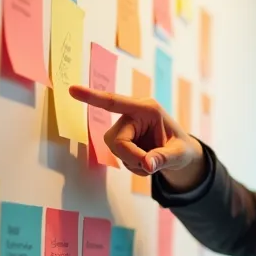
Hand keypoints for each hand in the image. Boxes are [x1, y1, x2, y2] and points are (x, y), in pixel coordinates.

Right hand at [68, 85, 204, 186]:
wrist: (181, 154)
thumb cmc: (182, 149)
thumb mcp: (180, 155)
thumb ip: (164, 159)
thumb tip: (147, 165)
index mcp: (147, 109)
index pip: (116, 102)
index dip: (93, 97)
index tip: (72, 90)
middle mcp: (133, 115)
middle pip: (116, 139)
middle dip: (130, 156)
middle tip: (149, 166)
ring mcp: (125, 127)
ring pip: (115, 149)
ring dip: (132, 162)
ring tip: (151, 161)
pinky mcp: (121, 139)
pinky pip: (118, 156)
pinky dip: (132, 165)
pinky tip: (145, 161)